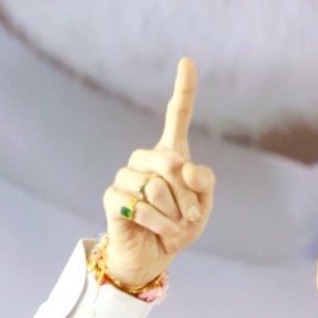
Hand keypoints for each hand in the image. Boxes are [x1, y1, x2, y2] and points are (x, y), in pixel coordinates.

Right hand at [102, 59, 214, 289]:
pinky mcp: (113, 197)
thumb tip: (187, 168)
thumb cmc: (179, 227)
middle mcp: (146, 159)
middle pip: (170, 161)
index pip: (177, 114)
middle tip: (190, 217)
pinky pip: (138, 204)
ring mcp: (126, 176)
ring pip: (154, 186)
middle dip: (186, 195)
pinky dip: (156, 222)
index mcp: (172, 154)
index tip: (187, 60)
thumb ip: (205, 184)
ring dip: (172, 214)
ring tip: (172, 227)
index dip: (183, 88)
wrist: (154, 257)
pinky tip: (158, 230)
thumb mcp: (203, 207)